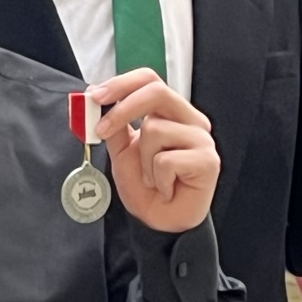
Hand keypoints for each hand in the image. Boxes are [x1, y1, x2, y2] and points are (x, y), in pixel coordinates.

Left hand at [87, 68, 220, 233]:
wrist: (160, 220)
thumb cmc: (146, 186)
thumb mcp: (121, 151)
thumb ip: (113, 126)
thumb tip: (95, 102)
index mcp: (170, 112)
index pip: (150, 80)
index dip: (121, 83)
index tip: (94, 96)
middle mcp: (190, 120)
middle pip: (156, 92)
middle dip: (122, 109)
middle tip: (101, 129)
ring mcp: (202, 139)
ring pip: (155, 129)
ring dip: (143, 161)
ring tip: (152, 177)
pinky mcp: (208, 161)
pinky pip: (166, 160)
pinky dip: (157, 178)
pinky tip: (166, 188)